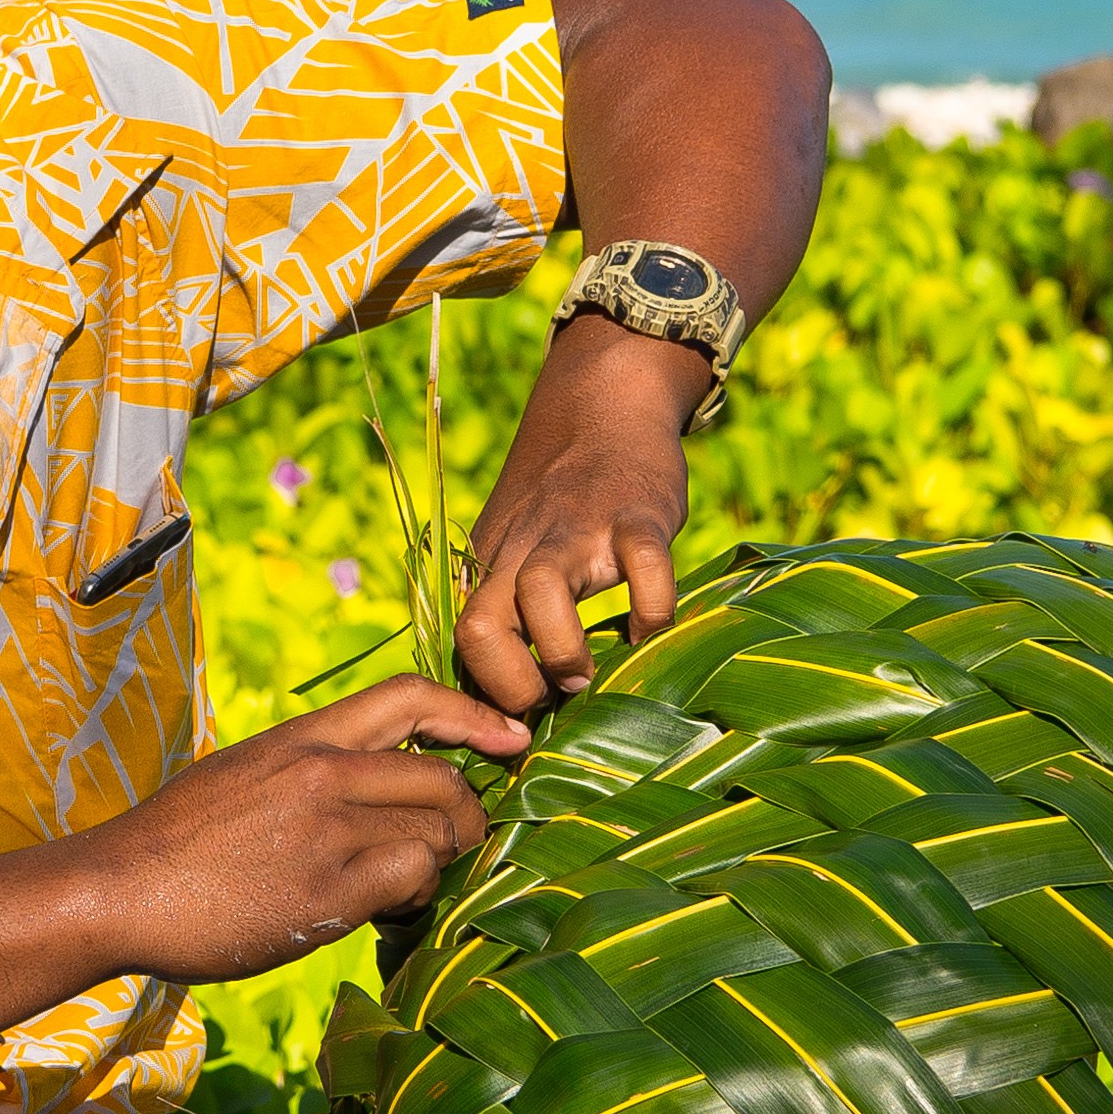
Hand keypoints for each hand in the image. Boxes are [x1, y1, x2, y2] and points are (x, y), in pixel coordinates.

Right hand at [80, 674, 528, 982]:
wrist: (116, 889)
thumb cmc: (172, 843)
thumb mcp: (242, 774)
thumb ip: (307, 772)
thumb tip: (365, 792)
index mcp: (301, 738)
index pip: (411, 696)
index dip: (475, 715)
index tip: (512, 738)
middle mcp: (322, 773)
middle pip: (445, 778)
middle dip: (467, 818)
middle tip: (449, 850)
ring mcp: (327, 830)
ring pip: (437, 834)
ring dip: (436, 866)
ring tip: (398, 889)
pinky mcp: (327, 890)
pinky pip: (414, 880)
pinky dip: (415, 898)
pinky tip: (383, 911)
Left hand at [454, 314, 698, 713]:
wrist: (604, 399)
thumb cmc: (562, 489)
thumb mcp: (515, 539)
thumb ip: (506, 600)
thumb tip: (503, 689)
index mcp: (490, 562)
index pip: (460, 639)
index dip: (485, 690)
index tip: (521, 714)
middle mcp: (523, 547)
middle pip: (479, 624)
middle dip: (511, 683)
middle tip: (549, 700)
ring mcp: (578, 528)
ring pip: (540, 593)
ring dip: (564, 652)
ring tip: (590, 675)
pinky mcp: (636, 514)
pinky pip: (643, 567)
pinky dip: (652, 610)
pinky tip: (652, 629)